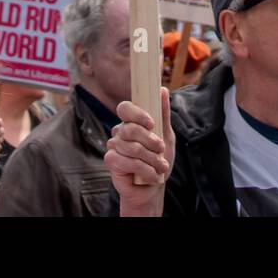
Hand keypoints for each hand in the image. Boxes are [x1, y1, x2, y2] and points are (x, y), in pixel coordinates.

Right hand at [105, 88, 173, 216]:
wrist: (153, 187)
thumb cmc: (158, 159)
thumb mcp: (166, 135)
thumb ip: (163, 113)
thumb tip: (162, 90)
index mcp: (131, 122)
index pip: (125, 108)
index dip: (137, 114)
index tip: (151, 123)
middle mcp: (119, 132)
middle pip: (130, 129)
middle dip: (151, 142)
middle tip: (161, 150)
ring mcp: (113, 146)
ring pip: (132, 148)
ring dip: (152, 160)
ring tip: (161, 167)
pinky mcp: (111, 161)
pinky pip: (127, 162)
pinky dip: (145, 170)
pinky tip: (152, 176)